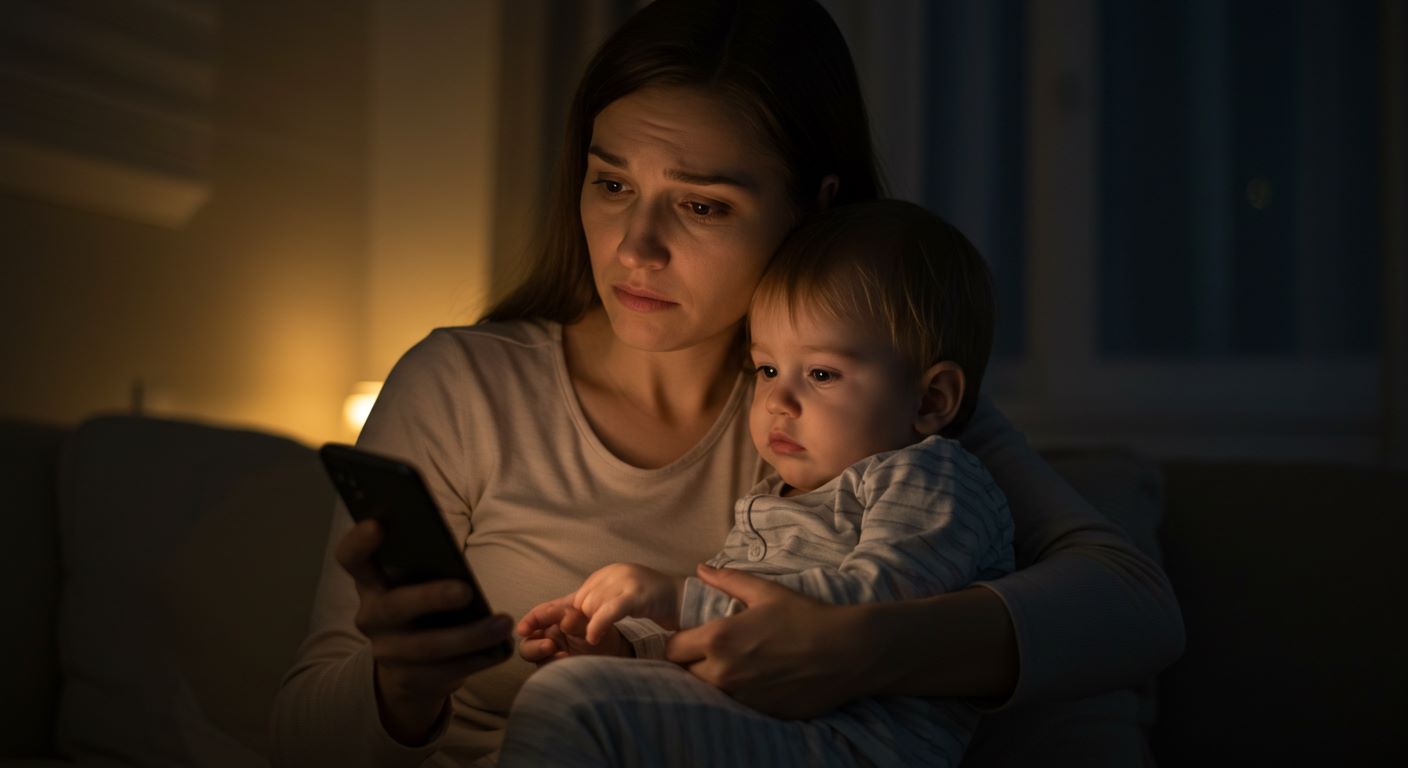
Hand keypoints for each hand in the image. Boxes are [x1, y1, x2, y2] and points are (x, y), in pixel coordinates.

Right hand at [335, 519, 513, 744]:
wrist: (409, 669)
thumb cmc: (420, 607)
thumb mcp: (415, 584)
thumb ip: (426, 566)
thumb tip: (451, 549)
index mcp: (370, 582)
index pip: (351, 558)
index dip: (359, 542)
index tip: (378, 523)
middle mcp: (371, 617)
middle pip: (394, 607)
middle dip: (430, 598)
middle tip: (465, 590)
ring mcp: (388, 652)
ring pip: (428, 646)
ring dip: (470, 636)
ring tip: (503, 623)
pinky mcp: (412, 680)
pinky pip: (446, 672)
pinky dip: (478, 659)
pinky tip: (501, 648)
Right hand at [516, 597, 631, 662]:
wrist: (614, 655)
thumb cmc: (601, 633)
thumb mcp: (590, 622)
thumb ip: (576, 620)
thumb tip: (564, 620)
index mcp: (556, 616)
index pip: (537, 616)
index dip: (529, 621)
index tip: (524, 629)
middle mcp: (549, 634)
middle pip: (528, 640)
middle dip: (534, 645)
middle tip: (550, 645)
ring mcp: (550, 651)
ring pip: (533, 656)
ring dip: (541, 656)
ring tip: (563, 656)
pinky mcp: (554, 666)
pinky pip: (545, 667)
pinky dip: (553, 665)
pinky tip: (567, 662)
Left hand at [570, 562, 683, 643]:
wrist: (682, 599)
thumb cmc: (649, 603)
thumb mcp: (618, 599)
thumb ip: (593, 605)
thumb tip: (559, 616)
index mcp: (607, 573)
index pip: (576, 597)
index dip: (566, 615)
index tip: (550, 629)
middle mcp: (614, 572)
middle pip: (583, 603)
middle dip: (584, 622)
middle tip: (592, 636)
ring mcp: (626, 580)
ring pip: (592, 606)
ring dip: (593, 625)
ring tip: (600, 637)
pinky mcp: (637, 593)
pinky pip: (610, 610)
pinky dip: (599, 624)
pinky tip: (593, 638)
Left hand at [665, 564, 875, 718]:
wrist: (846, 652)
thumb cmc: (805, 617)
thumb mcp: (766, 592)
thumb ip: (728, 580)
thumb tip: (703, 569)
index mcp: (718, 639)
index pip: (672, 648)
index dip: (679, 641)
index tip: (692, 637)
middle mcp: (722, 673)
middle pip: (684, 674)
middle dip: (692, 662)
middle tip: (712, 652)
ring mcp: (740, 698)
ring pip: (707, 693)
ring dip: (712, 681)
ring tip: (735, 666)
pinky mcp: (758, 714)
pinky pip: (734, 707)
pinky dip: (737, 695)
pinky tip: (756, 682)